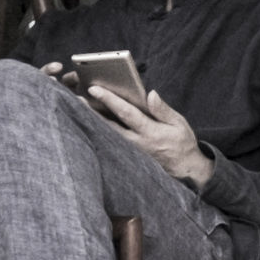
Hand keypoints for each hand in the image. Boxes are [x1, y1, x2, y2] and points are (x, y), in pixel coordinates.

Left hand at [84, 82, 211, 188]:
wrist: (184, 170)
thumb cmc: (181, 143)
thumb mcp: (179, 124)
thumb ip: (163, 109)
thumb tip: (150, 93)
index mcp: (150, 132)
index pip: (126, 113)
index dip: (109, 100)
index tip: (94, 89)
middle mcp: (136, 143)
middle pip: (108, 125)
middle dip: (92, 111)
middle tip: (75, 97)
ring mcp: (129, 151)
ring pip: (106, 134)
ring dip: (92, 120)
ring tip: (78, 105)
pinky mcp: (126, 156)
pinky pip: (109, 141)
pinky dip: (99, 130)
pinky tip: (89, 119)